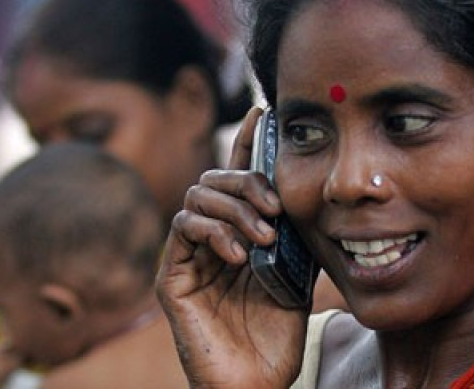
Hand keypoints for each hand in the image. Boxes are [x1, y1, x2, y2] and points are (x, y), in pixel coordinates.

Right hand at [156, 107, 308, 388]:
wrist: (257, 381)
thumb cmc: (277, 332)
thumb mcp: (295, 271)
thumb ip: (293, 231)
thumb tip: (304, 187)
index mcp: (239, 234)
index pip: (237, 179)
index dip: (246, 143)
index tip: (262, 111)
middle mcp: (210, 239)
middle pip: (214, 179)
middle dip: (246, 181)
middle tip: (276, 205)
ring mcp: (188, 256)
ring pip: (198, 197)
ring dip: (235, 209)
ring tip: (264, 238)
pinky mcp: (170, 276)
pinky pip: (184, 228)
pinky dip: (214, 232)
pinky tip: (239, 254)